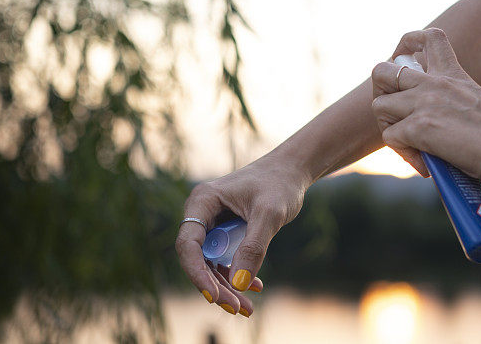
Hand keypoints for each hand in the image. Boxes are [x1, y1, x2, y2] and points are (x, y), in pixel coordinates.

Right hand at [175, 157, 308, 315]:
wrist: (292, 171)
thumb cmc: (280, 184)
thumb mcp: (270, 214)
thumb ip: (254, 246)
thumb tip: (239, 283)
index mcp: (203, 201)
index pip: (188, 244)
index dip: (197, 273)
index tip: (213, 296)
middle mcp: (203, 212)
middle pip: (199, 259)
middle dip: (217, 286)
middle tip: (238, 308)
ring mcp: (213, 222)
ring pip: (211, 263)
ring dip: (227, 286)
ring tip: (247, 307)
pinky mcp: (226, 231)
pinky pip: (225, 258)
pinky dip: (238, 274)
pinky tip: (256, 286)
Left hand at [371, 28, 480, 186]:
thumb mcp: (477, 105)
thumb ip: (452, 105)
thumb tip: (436, 130)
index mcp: (452, 74)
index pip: (428, 37)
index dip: (407, 46)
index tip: (409, 66)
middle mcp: (435, 82)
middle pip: (381, 70)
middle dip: (381, 94)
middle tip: (398, 116)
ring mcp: (425, 102)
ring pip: (378, 105)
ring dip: (389, 127)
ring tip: (410, 144)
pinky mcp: (420, 127)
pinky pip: (390, 137)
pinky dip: (403, 153)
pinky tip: (425, 165)